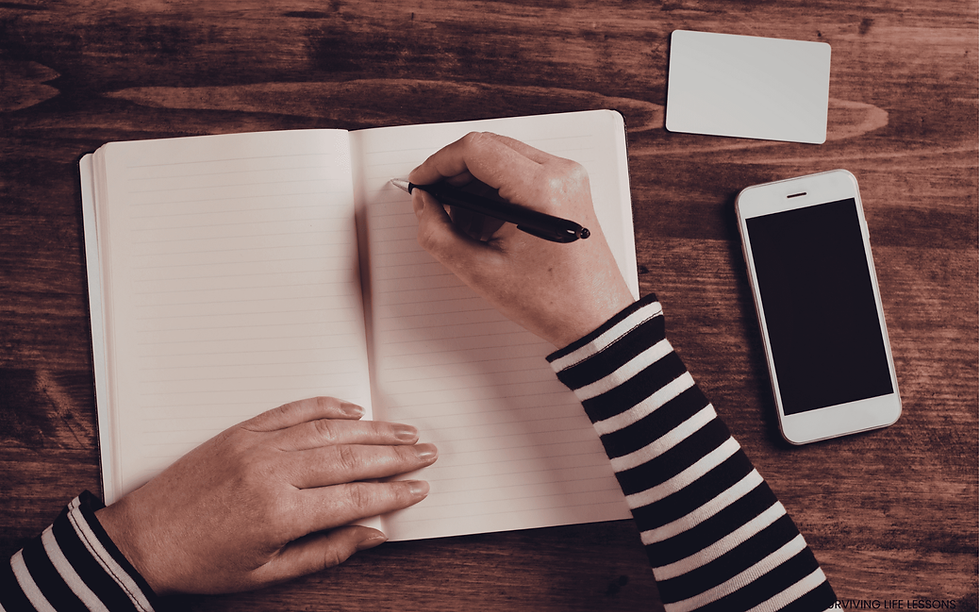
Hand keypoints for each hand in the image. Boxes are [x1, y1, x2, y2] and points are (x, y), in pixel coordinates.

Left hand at [95, 397, 436, 594]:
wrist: (143, 539)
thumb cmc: (200, 562)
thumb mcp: (268, 574)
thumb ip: (326, 552)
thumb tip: (371, 534)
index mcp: (280, 513)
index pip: (355, 498)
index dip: (394, 492)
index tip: (419, 487)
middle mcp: (273, 472)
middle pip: (351, 458)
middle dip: (396, 455)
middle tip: (425, 452)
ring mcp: (257, 445)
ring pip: (330, 430)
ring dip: (373, 429)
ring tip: (403, 431)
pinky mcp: (243, 430)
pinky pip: (293, 410)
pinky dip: (327, 406)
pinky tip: (353, 409)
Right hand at [409, 132, 634, 347]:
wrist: (596, 318)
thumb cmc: (554, 301)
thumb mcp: (480, 271)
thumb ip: (438, 233)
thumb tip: (424, 203)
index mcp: (541, 189)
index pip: (476, 149)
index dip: (439, 163)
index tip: (422, 181)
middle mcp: (561, 173)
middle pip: (489, 146)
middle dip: (454, 171)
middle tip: (434, 199)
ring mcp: (569, 178)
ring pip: (504, 155)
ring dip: (474, 179)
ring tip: (458, 217)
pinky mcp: (569, 188)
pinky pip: (522, 169)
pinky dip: (495, 186)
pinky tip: (483, 218)